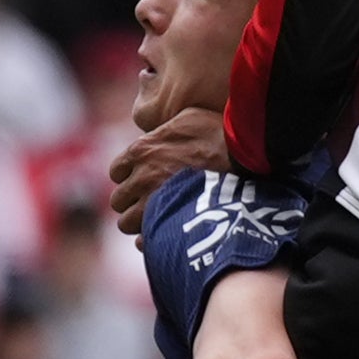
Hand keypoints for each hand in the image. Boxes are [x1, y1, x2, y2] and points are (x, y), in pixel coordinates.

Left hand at [105, 107, 230, 229]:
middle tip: (152, 200)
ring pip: (126, 223)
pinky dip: (151, 240)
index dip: (130, 176)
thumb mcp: (190, 117)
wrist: (242, 164)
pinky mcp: (165, 225)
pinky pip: (145, 241)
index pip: (117, 171)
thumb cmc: (220, 136)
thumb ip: (167, 127)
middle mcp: (140, 178)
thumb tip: (161, 132)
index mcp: (141, 151)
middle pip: (119, 199)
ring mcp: (150, 204)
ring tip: (159, 218)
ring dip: (139, 221)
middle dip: (132, 201)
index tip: (144, 178)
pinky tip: (165, 234)